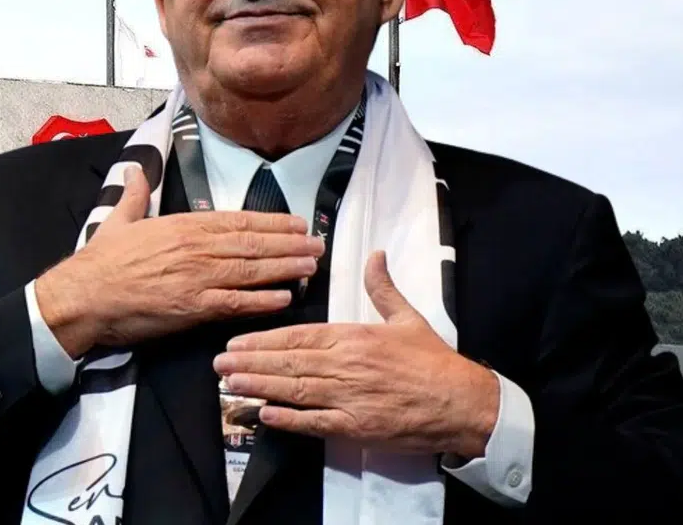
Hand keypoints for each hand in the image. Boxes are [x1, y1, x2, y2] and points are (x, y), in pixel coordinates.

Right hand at [35, 165, 323, 358]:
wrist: (84, 296)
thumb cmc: (101, 261)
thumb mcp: (120, 219)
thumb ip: (136, 194)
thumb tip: (137, 169)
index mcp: (182, 225)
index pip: (236, 221)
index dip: (270, 222)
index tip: (295, 222)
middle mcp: (196, 248)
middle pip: (252, 244)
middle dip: (289, 243)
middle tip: (318, 244)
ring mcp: (197, 278)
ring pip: (252, 270)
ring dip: (285, 268)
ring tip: (311, 266)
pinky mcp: (193, 307)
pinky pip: (236, 303)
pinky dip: (263, 300)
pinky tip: (285, 298)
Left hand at [212, 251, 498, 457]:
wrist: (463, 402)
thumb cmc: (433, 361)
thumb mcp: (407, 317)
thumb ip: (382, 287)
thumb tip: (375, 254)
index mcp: (354, 336)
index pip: (299, 335)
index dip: (265, 339)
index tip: (238, 341)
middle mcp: (346, 366)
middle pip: (289, 362)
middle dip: (251, 362)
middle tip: (219, 364)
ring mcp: (349, 398)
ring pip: (295, 390)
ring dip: (259, 387)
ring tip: (230, 385)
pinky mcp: (356, 427)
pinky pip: (314, 423)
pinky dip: (288, 419)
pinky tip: (264, 414)